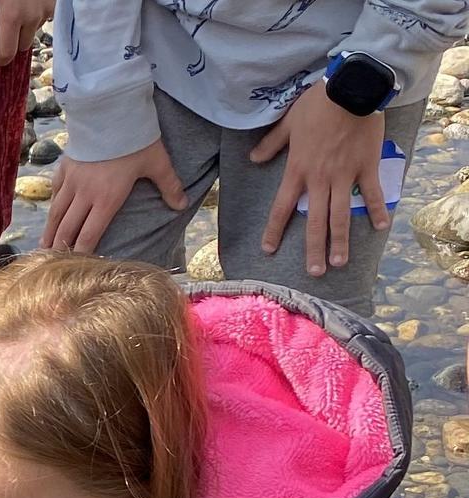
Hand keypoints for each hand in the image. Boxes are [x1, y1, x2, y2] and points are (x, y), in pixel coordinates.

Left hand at [0, 0, 49, 64]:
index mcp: (12, 18)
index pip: (8, 53)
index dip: (1, 59)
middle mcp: (31, 18)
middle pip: (23, 46)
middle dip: (13, 43)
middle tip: (4, 32)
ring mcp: (46, 11)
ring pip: (34, 32)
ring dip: (25, 29)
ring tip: (17, 13)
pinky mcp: (55, 5)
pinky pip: (44, 19)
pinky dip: (36, 16)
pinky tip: (28, 5)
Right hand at [43, 141, 187, 252]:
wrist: (110, 111)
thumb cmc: (135, 138)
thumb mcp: (157, 161)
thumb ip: (169, 185)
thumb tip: (182, 205)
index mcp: (107, 199)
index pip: (89, 235)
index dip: (82, 253)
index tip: (77, 266)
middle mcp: (84, 196)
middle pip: (68, 229)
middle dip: (61, 248)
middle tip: (55, 263)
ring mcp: (71, 182)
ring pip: (56, 214)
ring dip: (50, 233)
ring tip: (44, 247)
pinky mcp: (64, 168)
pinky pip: (55, 193)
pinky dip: (53, 207)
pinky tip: (51, 214)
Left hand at [250, 83, 389, 276]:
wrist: (351, 88)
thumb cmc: (317, 104)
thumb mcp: (288, 123)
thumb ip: (272, 144)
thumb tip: (253, 159)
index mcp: (298, 171)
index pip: (281, 207)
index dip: (274, 230)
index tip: (269, 250)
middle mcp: (320, 179)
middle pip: (314, 221)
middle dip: (313, 249)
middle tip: (315, 272)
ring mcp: (345, 175)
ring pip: (341, 215)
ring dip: (341, 241)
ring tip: (339, 262)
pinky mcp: (367, 167)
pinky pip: (373, 193)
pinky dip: (377, 210)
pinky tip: (381, 228)